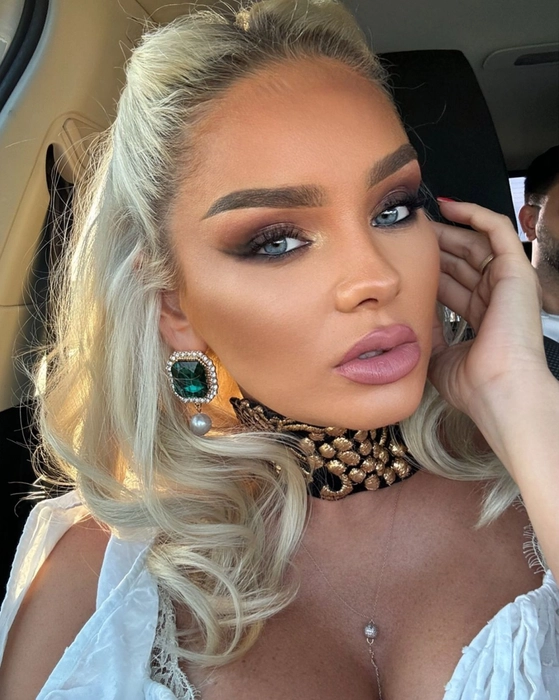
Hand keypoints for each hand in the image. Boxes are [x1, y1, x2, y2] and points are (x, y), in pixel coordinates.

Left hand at [429, 200, 548, 420]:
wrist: (498, 389)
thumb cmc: (473, 384)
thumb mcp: (438, 355)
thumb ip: (429, 332)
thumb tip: (411, 313)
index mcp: (482, 318)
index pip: (453, 283)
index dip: (430, 269)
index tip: (404, 258)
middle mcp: (496, 298)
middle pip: (462, 260)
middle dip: (435, 246)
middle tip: (407, 235)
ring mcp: (507, 283)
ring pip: (475, 242)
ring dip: (447, 229)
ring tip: (420, 220)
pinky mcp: (516, 270)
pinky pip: (497, 229)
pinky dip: (474, 213)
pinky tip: (448, 206)